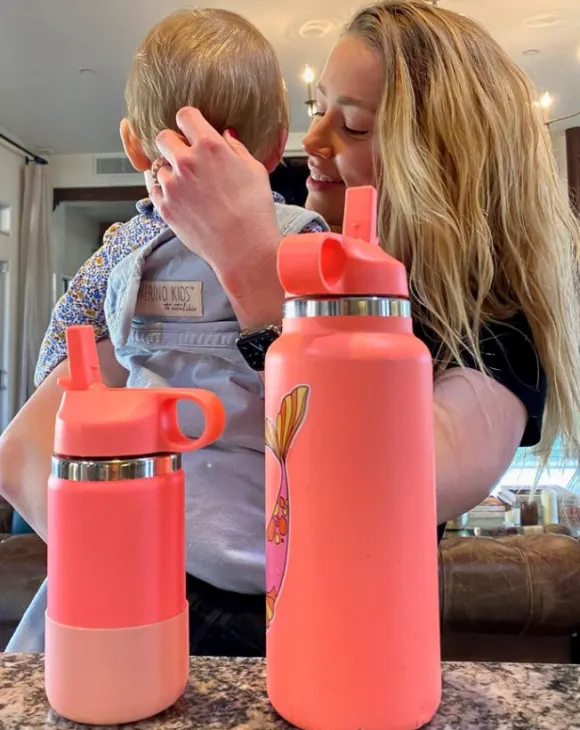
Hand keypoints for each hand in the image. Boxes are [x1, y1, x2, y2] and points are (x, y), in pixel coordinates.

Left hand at [150, 107, 280, 295]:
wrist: (244, 250)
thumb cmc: (255, 213)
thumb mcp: (255, 172)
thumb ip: (237, 149)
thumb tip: (227, 137)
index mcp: (210, 147)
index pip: (186, 115)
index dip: (189, 121)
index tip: (192, 128)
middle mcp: (186, 162)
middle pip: (164, 137)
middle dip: (174, 143)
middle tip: (186, 157)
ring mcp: (172, 185)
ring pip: (159, 167)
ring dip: (171, 172)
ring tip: (189, 188)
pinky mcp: (164, 208)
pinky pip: (155, 191)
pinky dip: (165, 192)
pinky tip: (182, 200)